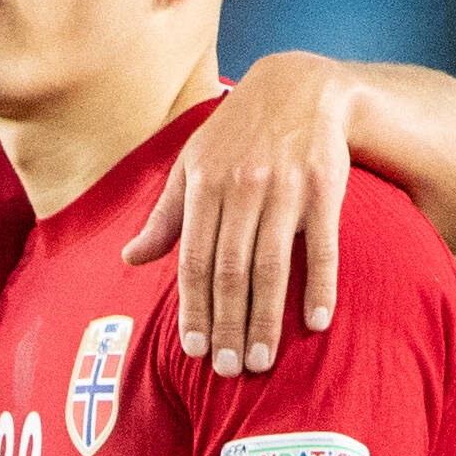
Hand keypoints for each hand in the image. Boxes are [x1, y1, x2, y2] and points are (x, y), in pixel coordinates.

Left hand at [125, 51, 358, 379]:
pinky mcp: (325, 186)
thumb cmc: (236, 135)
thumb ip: (166, 216)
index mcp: (204, 185)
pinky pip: (322, 245)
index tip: (195, 350)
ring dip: (266, 317)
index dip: (193, 308)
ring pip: (272, 265)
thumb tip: (130, 259)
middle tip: (231, 369)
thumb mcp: (192, 165)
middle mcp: (241, 188)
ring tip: (263, 360)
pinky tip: (315, 322)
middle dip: (229, 325)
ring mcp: (285, 187)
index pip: (194, 260)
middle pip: (231, 271)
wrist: (299, 85)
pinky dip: (319, 285)